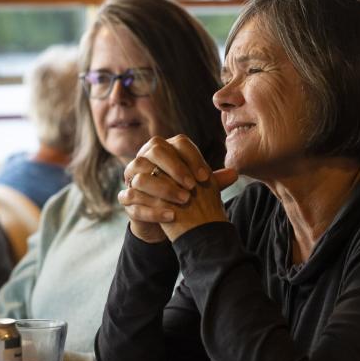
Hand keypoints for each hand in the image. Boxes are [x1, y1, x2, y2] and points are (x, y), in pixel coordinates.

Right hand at [119, 135, 237, 242]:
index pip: (177, 142)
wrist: (162, 217)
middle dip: (175, 167)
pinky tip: (172, 216)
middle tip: (193, 186)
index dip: (192, 158)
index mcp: (164, 149)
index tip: (205, 178)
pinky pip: (132, 199)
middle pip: (154, 150)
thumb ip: (213, 181)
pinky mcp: (125, 199)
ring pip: (141, 176)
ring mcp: (130, 178)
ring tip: (184, 200)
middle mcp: (143, 158)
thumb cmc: (182, 195)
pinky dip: (153, 209)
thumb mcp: (199, 188)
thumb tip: (234, 173)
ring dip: (164, 188)